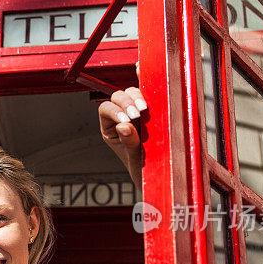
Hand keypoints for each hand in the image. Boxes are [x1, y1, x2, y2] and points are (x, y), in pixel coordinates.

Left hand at [98, 65, 146, 188]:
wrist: (158, 173)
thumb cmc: (141, 168)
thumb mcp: (133, 157)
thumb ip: (128, 142)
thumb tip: (122, 125)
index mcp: (109, 128)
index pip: (105, 109)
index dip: (115, 110)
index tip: (127, 120)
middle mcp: (120, 117)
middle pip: (118, 97)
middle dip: (127, 102)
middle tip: (138, 113)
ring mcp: (136, 111)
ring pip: (132, 93)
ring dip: (137, 97)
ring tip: (145, 109)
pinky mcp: (151, 110)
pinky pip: (148, 95)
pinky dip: (149, 91)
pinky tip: (154, 90)